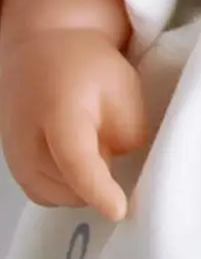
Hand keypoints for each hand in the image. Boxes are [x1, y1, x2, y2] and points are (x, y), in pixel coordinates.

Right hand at [0, 28, 146, 220]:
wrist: (42, 48)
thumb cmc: (87, 65)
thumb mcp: (124, 87)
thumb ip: (128, 131)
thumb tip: (123, 166)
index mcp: (59, 114)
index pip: (76, 162)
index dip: (99, 190)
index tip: (119, 210)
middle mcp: (27, 142)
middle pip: (68, 187)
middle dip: (100, 184)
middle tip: (120, 157)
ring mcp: (15, 157)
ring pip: (57, 196)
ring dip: (84, 188)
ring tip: (101, 153)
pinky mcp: (14, 165)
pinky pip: (46, 192)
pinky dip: (68, 187)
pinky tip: (84, 164)